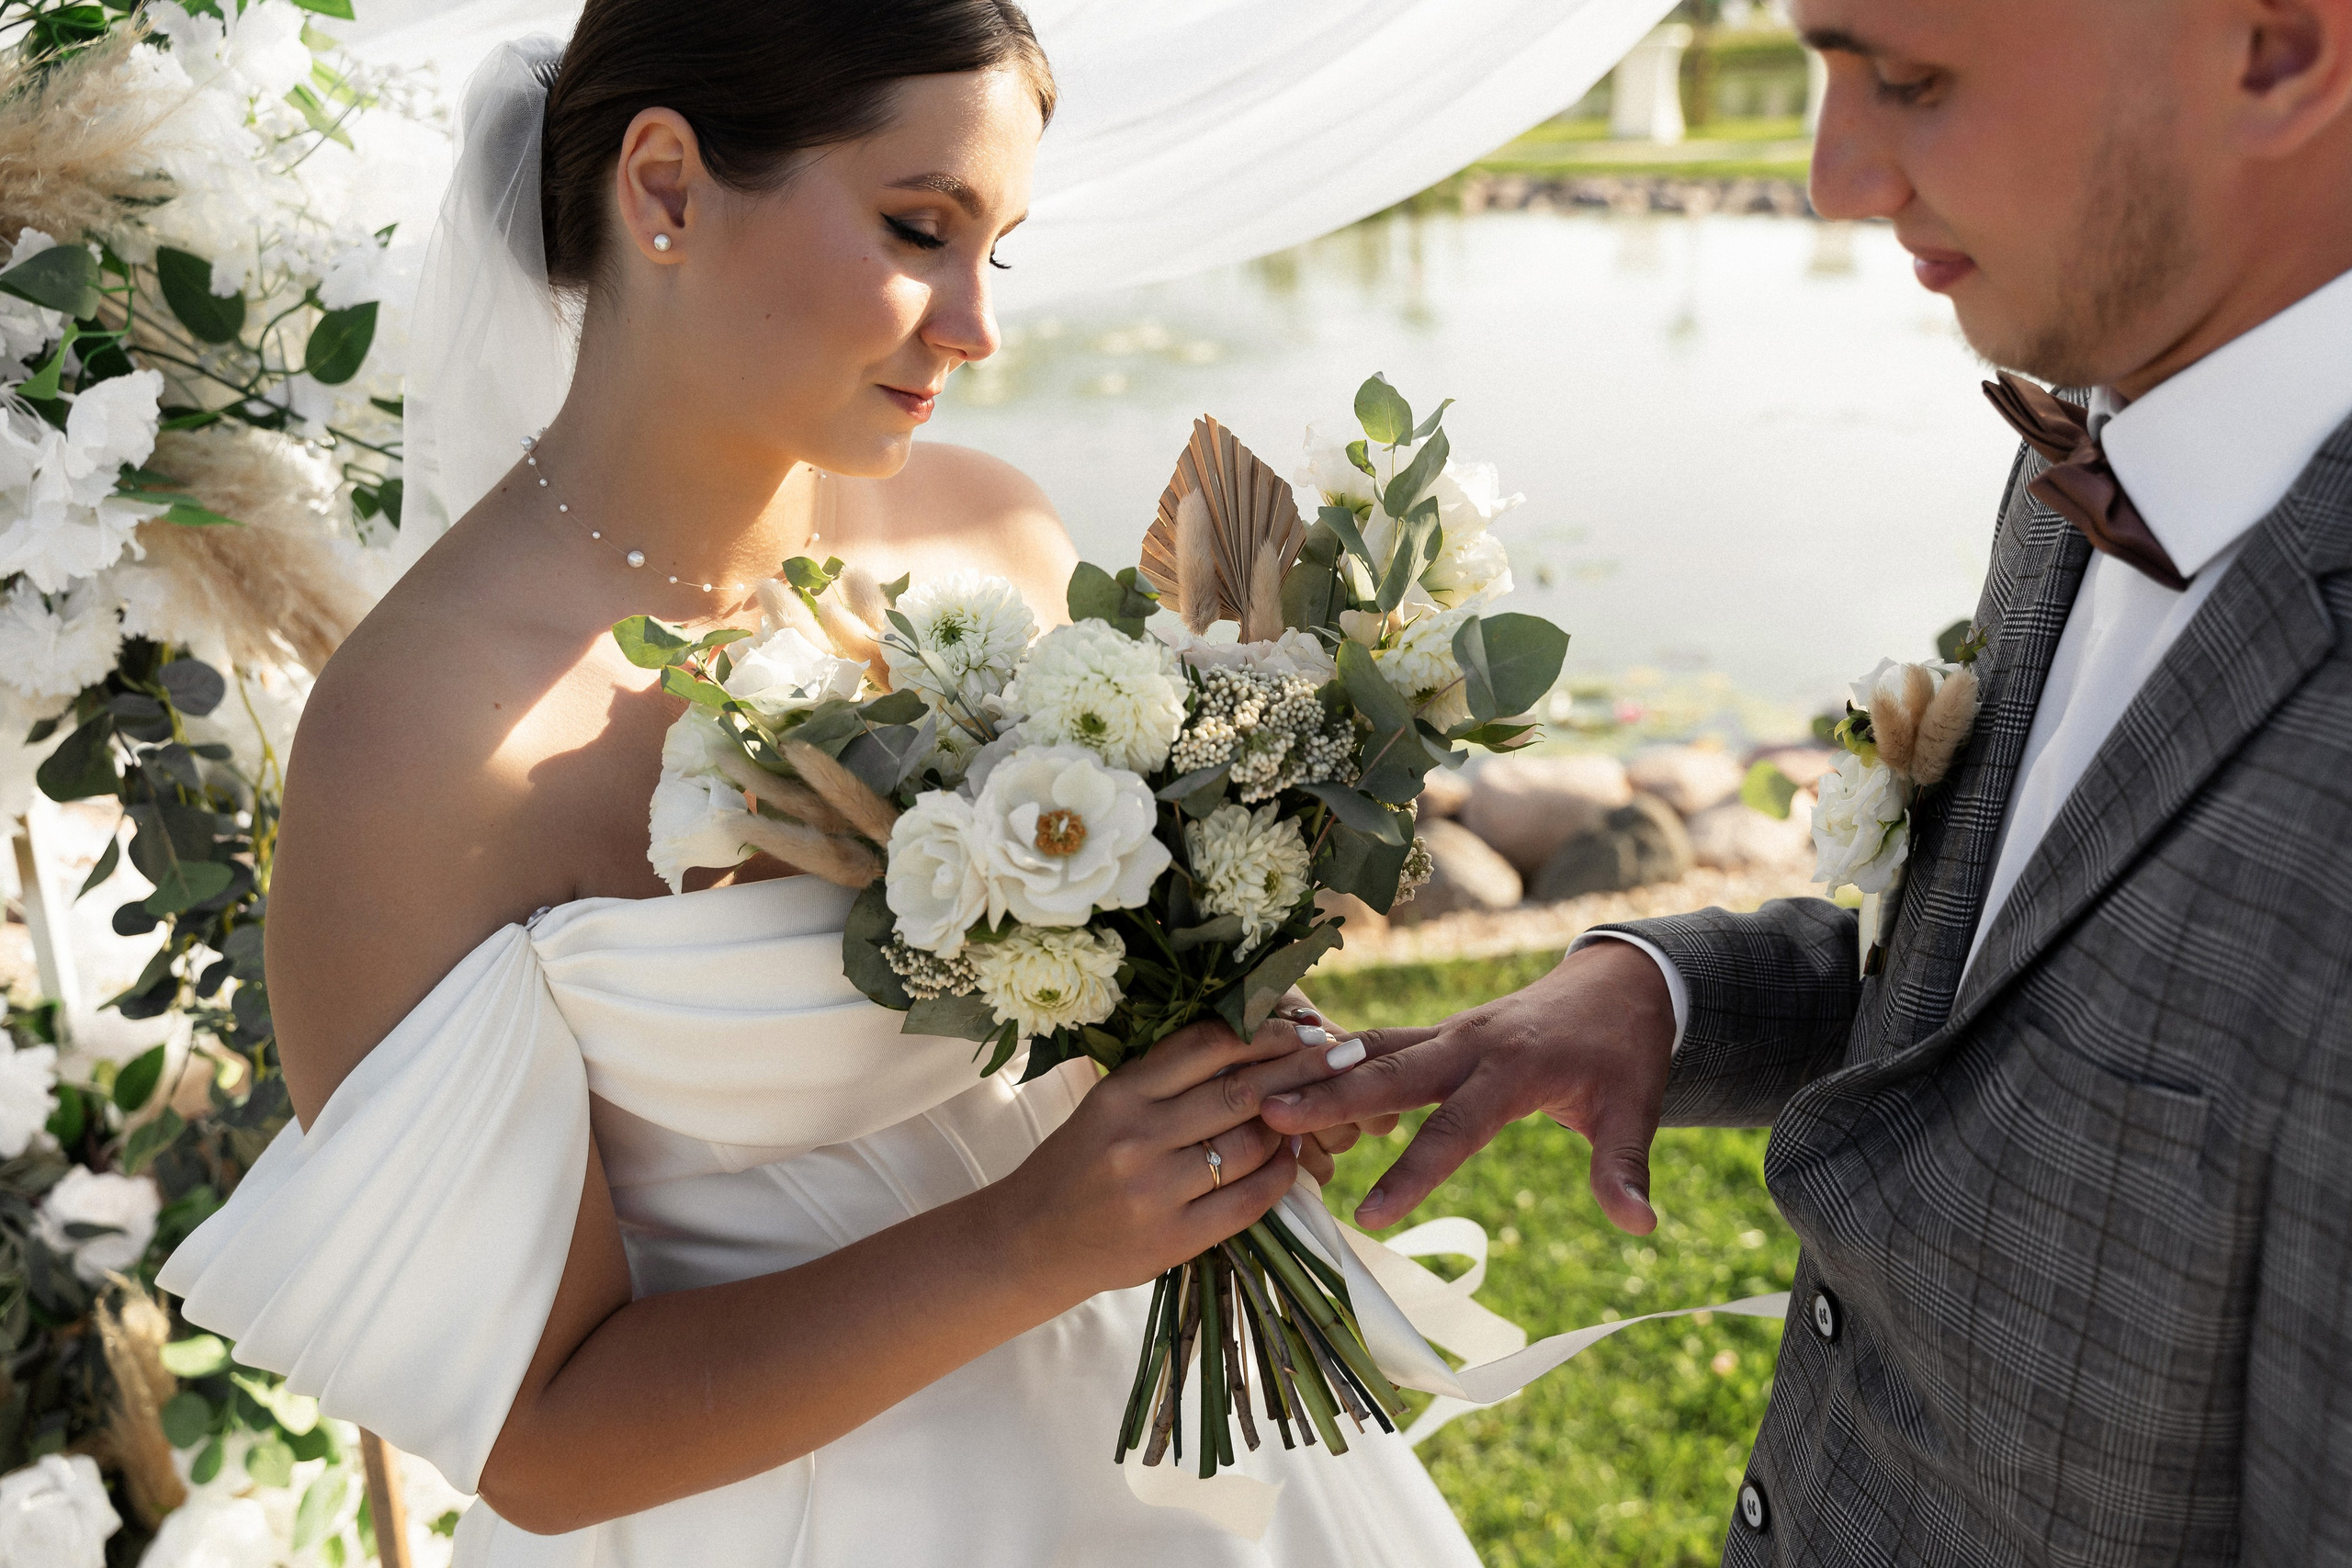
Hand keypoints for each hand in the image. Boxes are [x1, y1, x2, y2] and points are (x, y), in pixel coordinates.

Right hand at [996, 1012, 1367, 1301]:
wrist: (1030, 1240)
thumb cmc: (1078, 1161)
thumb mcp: (1109, 1104)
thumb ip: (1168, 1077)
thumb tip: (1255, 1041)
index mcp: (1121, 1091)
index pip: (1208, 1044)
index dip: (1266, 1031)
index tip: (1304, 1026)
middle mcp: (1137, 1135)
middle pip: (1241, 1091)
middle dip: (1301, 1068)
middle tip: (1340, 1054)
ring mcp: (1155, 1190)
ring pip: (1251, 1144)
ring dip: (1292, 1125)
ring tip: (1312, 1111)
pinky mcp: (1172, 1238)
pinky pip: (1249, 1200)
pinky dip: (1281, 1176)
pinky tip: (1291, 1160)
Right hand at [1259, 940, 1676, 1234]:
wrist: (1617, 982)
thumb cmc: (1624, 1053)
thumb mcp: (1635, 1108)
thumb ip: (1625, 1167)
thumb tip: (1640, 1226)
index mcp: (1515, 1069)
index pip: (1456, 1128)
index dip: (1413, 1172)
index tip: (1371, 1216)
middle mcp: (1469, 1044)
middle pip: (1389, 1074)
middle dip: (1330, 1097)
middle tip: (1271, 1116)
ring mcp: (1446, 1032)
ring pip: (1370, 1049)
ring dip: (1315, 1070)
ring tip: (1255, 1092)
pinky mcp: (1435, 1033)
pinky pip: (1375, 1043)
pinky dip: (1329, 1056)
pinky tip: (1279, 1072)